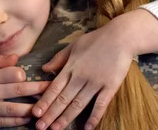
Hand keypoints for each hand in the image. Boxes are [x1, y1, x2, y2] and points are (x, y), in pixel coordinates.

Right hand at [0, 54, 49, 128]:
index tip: (26, 76)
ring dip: (31, 109)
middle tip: (51, 90)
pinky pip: (5, 123)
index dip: (23, 74)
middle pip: (17, 91)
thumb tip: (17, 58)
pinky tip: (28, 118)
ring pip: (14, 110)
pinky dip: (19, 121)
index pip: (12, 74)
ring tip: (44, 107)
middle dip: (37, 90)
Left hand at [32, 8, 157, 129]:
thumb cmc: (97, 39)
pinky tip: (87, 128)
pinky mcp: (110, 86)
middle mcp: (81, 76)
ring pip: (78, 104)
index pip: (54, 87)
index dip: (44, 101)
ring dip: (66, 118)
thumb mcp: (74, 45)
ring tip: (56, 129)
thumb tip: (44, 68)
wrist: (122, 36)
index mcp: (71, 66)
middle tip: (40, 127)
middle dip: (50, 114)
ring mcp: (96, 82)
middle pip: (63, 99)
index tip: (35, 113)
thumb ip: (59, 58)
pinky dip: (94, 117)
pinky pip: (101, 105)